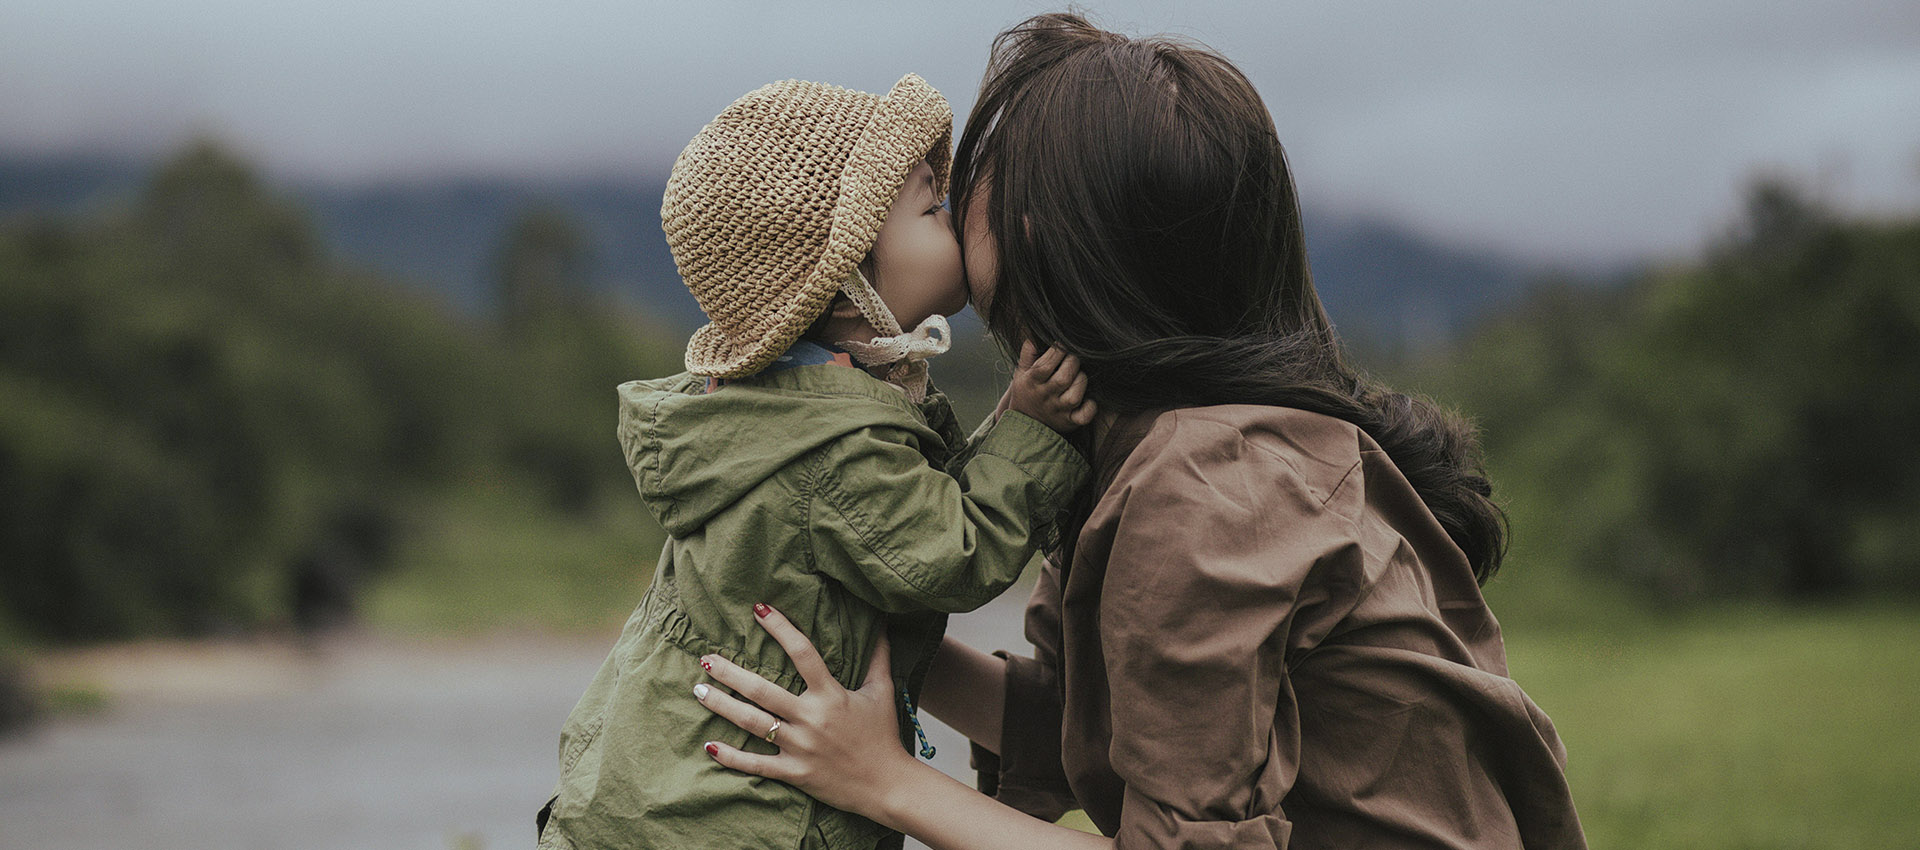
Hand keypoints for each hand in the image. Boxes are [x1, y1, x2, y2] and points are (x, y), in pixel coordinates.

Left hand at [695, 604, 919, 820]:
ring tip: (698, 690)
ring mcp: (800, 747)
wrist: (887, 785)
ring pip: (753, 723)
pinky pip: (757, 765)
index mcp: (831, 695)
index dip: (780, 628)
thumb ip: (878, 657)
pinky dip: (731, 757)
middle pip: (763, 690)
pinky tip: (709, 745)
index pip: (803, 653)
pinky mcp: (795, 772)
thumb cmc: (883, 735)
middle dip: (731, 673)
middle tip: (706, 658)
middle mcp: (811, 718)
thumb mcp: (882, 691)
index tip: (758, 609)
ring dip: (722, 706)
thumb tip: (883, 624)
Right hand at [1005, 341, 1095, 432]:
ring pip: (1074, 397)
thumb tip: (1032, 340)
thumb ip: (1027, 355)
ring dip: (1081, 382)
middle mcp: (1044, 397)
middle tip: (1073, 358)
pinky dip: (1090, 407)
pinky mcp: (1069, 422)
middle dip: (1072, 363)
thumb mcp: (1021, 373)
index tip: (1062, 345)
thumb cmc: (1027, 390)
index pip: (1045, 366)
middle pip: (1063, 379)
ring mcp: (1057, 411)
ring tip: (1079, 375)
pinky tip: (1088, 398)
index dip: (1057, 351)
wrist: (1024, 422)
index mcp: (1031, 383)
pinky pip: (1083, 416)